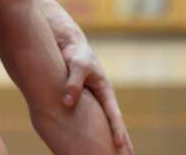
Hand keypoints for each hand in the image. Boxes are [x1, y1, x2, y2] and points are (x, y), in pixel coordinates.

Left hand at [60, 36, 133, 153]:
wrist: (67, 44)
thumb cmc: (75, 53)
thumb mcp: (76, 66)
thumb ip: (73, 83)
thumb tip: (68, 103)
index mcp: (105, 90)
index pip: (113, 115)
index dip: (117, 130)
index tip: (120, 144)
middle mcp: (101, 97)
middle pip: (113, 122)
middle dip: (121, 139)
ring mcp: (92, 98)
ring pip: (101, 121)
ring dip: (107, 137)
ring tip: (114, 152)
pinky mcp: (81, 97)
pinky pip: (87, 116)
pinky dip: (92, 129)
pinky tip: (90, 140)